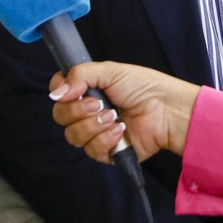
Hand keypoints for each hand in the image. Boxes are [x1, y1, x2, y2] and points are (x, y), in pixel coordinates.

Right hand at [50, 62, 200, 162]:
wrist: (167, 110)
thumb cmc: (144, 87)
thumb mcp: (111, 71)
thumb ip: (80, 75)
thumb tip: (56, 92)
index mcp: (87, 91)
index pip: (57, 94)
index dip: (59, 92)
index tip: (72, 90)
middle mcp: (87, 112)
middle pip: (60, 116)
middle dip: (78, 110)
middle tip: (100, 104)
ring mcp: (95, 133)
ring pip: (73, 135)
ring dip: (93, 125)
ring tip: (115, 117)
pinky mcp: (106, 152)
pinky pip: (91, 150)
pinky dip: (105, 139)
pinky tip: (121, 131)